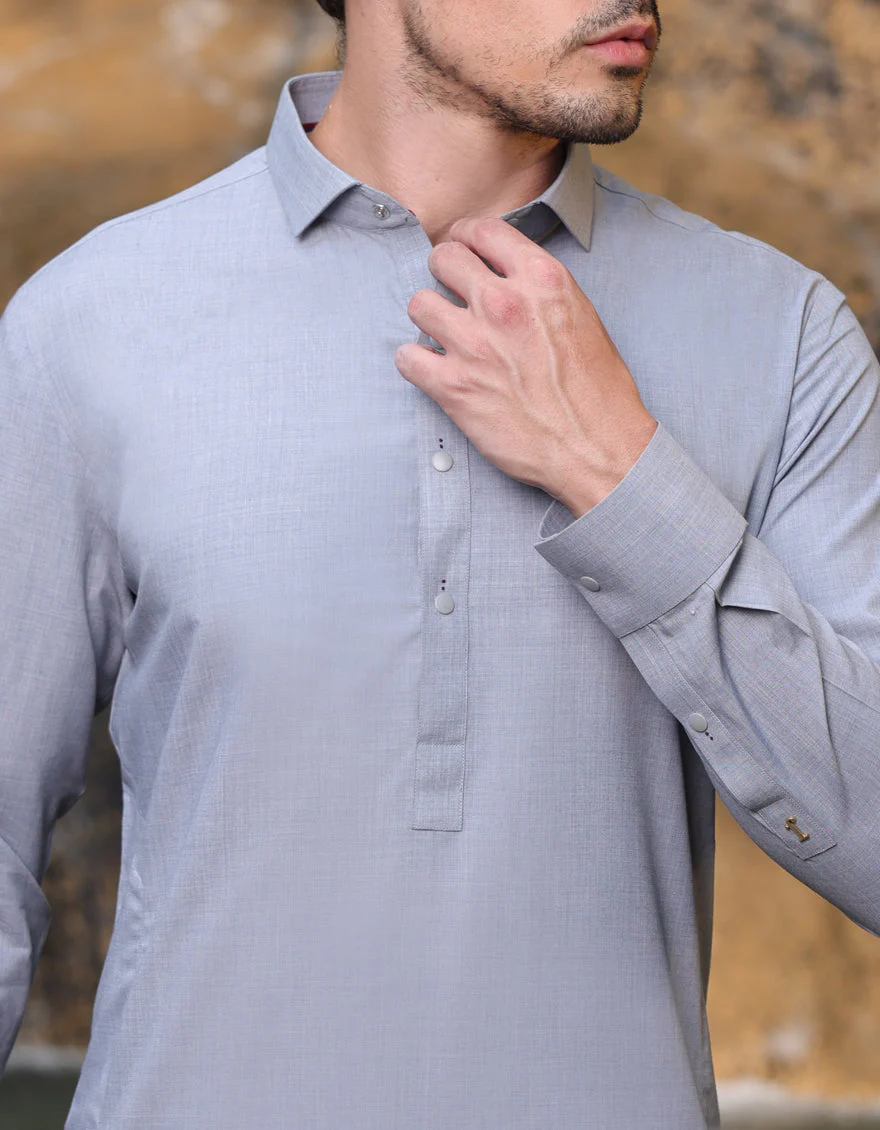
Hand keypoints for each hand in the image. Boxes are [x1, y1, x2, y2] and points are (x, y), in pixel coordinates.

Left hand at [394, 216, 657, 516]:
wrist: (595, 447)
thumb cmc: (597, 391)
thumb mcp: (582, 316)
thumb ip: (541, 290)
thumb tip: (510, 279)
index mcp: (541, 280)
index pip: (483, 230)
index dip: (466, 237)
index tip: (463, 249)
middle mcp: (504, 304)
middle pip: (443, 259)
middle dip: (443, 272)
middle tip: (450, 291)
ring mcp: (474, 344)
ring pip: (419, 303)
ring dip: (429, 317)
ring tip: (443, 334)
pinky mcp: (452, 386)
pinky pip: (406, 357)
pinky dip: (415, 363)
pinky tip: (432, 369)